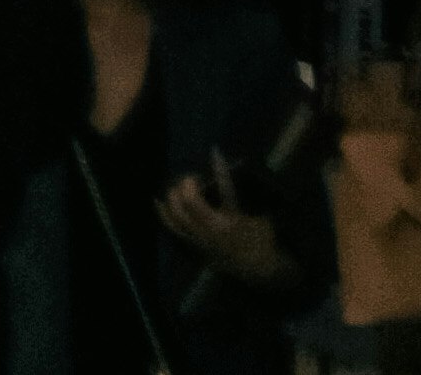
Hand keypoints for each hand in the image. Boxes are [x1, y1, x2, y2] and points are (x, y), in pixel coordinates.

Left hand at [162, 164, 282, 285]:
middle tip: (194, 179)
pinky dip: (163, 212)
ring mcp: (199, 239)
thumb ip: (247, 197)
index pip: (225, 190)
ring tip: (180, 187)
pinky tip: (158, 200)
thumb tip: (240, 170)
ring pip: (176, 214)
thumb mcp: (262, 217)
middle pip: (189, 201)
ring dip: (175, 195)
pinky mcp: (193, 246)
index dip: (220, 168)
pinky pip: (172, 228)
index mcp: (233, 221)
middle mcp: (212, 230)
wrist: (258, 269)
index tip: (215, 151)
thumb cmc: (262, 240)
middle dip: (189, 183)